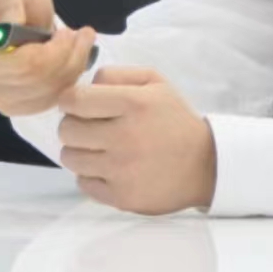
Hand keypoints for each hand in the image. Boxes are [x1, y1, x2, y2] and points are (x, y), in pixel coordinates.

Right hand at [0, 0, 96, 116]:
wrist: (9, 21)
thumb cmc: (10, 2)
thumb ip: (9, 4)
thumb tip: (12, 27)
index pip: (13, 61)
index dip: (49, 52)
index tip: (67, 31)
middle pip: (31, 80)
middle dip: (68, 59)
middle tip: (86, 35)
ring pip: (41, 94)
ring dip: (72, 70)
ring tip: (84, 44)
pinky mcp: (9, 107)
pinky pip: (44, 104)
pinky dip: (66, 84)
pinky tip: (74, 64)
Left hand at [55, 66, 216, 214]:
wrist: (205, 165)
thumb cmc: (174, 120)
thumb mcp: (155, 82)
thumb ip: (116, 75)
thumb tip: (83, 85)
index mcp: (133, 104)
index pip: (74, 100)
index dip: (70, 100)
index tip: (78, 104)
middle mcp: (125, 136)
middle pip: (67, 130)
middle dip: (74, 126)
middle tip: (91, 128)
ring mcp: (121, 170)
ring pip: (70, 158)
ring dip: (80, 151)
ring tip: (100, 149)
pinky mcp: (121, 196)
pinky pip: (83, 183)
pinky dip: (91, 175)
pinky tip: (110, 168)